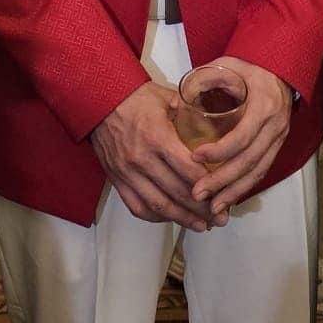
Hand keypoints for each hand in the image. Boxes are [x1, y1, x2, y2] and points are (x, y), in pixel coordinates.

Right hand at [89, 81, 214, 230]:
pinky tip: (172, 217)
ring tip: (202, 225)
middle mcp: (142, 159)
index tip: (224, 194)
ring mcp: (127, 172)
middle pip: (177, 192)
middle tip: (220, 218)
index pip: (188, 170)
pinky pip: (137, 206)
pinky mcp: (116, 179)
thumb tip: (217, 121)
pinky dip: (156, 216)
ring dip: (182, 218)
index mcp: (158, 137)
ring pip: (159, 205)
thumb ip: (192, 112)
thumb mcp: (168, 98)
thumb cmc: (134, 97)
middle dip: (202, 209)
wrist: (98, 100)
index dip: (209, 186)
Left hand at [189, 58, 293, 218]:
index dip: (219, 151)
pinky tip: (227, 198)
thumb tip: (176, 102)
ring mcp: (278, 138)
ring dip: (233, 192)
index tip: (195, 157)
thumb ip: (201, 81)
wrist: (278, 68)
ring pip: (257, 172)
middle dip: (222, 181)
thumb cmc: (250, 67)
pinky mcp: (275, 146)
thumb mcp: (225, 66)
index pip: (241, 137)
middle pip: (248, 161)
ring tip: (212, 207)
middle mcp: (275, 125)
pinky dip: (244, 188)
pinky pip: (261, 171)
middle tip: (197, 193)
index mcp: (264, 105)